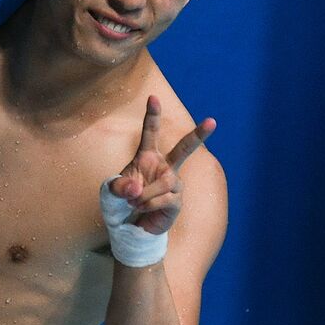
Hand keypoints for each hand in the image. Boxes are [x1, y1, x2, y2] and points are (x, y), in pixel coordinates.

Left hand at [109, 96, 215, 235]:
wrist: (130, 227)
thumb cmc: (122, 203)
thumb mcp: (112, 192)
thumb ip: (119, 187)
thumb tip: (137, 189)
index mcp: (148, 157)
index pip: (151, 133)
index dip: (153, 115)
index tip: (153, 97)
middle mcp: (165, 167)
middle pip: (184, 148)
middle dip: (199, 135)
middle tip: (213, 121)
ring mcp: (173, 183)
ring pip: (165, 182)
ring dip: (145, 195)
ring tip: (133, 203)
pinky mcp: (176, 200)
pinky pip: (165, 198)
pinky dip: (149, 204)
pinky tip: (142, 209)